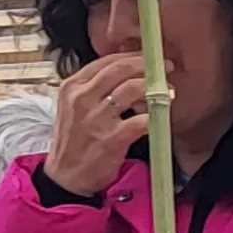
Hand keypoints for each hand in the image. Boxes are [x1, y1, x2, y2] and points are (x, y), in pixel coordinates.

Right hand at [44, 53, 151, 195]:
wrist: (65, 177)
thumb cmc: (74, 140)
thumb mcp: (73, 107)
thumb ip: (93, 88)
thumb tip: (126, 71)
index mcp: (72, 87)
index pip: (106, 60)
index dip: (132, 56)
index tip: (150, 58)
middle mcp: (81, 99)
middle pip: (120, 68)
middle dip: (147, 65)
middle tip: (165, 67)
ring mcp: (96, 119)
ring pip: (132, 89)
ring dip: (154, 88)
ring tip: (167, 92)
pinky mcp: (110, 139)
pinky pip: (141, 120)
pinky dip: (154, 117)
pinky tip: (159, 118)